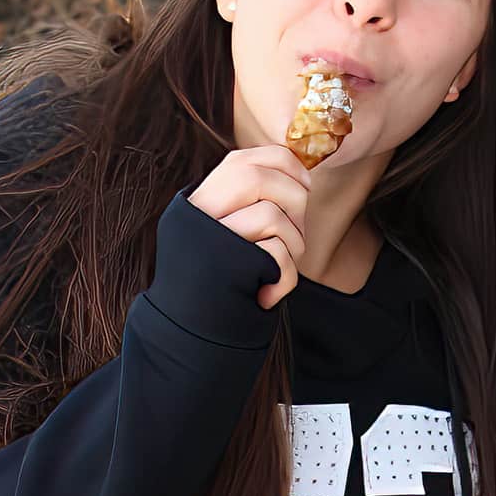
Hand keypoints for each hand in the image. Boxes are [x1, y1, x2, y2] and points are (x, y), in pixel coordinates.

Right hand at [188, 146, 312, 308]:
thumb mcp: (226, 234)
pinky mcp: (225, 270)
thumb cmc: (222, 284)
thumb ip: (250, 204)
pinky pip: (275, 255)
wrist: (191, 337)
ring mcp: (208, 241)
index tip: (304, 184)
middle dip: (295, 198)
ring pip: (271, 215)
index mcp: (198, 201)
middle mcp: (196, 216)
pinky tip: (270, 294)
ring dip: (294, 243)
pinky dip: (286, 276)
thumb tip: (302, 172)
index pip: (245, 158)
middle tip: (297, 230)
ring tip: (280, 267)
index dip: (284, 165)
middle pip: (257, 177)